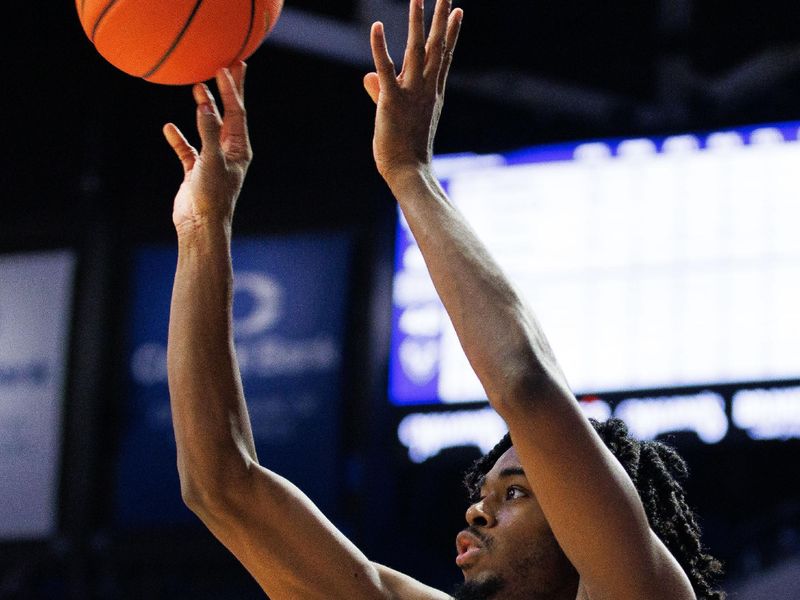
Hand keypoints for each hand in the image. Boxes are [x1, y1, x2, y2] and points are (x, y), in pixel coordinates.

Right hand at [163, 63, 251, 235]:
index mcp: (239, 150)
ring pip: (207, 128)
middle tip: (227, 65)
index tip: (225, 67)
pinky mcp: (195, 171)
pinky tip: (168, 128)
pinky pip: (187, 149)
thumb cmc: (211, 196)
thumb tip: (205, 103)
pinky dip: (179, 138)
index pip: (236, 112)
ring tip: (198, 86)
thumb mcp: (211, 160)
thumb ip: (208, 131)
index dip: (231, 89)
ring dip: (203, 108)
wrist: (200, 226)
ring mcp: (212, 161)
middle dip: (227, 91)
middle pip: (228, 114)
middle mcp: (228, 153)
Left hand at [364, 0, 462, 184]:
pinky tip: (376, 26)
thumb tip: (366, 77)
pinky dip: (379, 47)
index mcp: (431, 92)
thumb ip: (381, 91)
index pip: (444, 57)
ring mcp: (411, 93)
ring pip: (416, 50)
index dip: (451, 33)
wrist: (408, 173)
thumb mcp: (394, 115)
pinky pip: (385, 69)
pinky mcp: (392, 101)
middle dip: (441, 17)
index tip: (458, 11)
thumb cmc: (404, 149)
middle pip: (437, 46)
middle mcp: (426, 89)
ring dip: (417, 22)